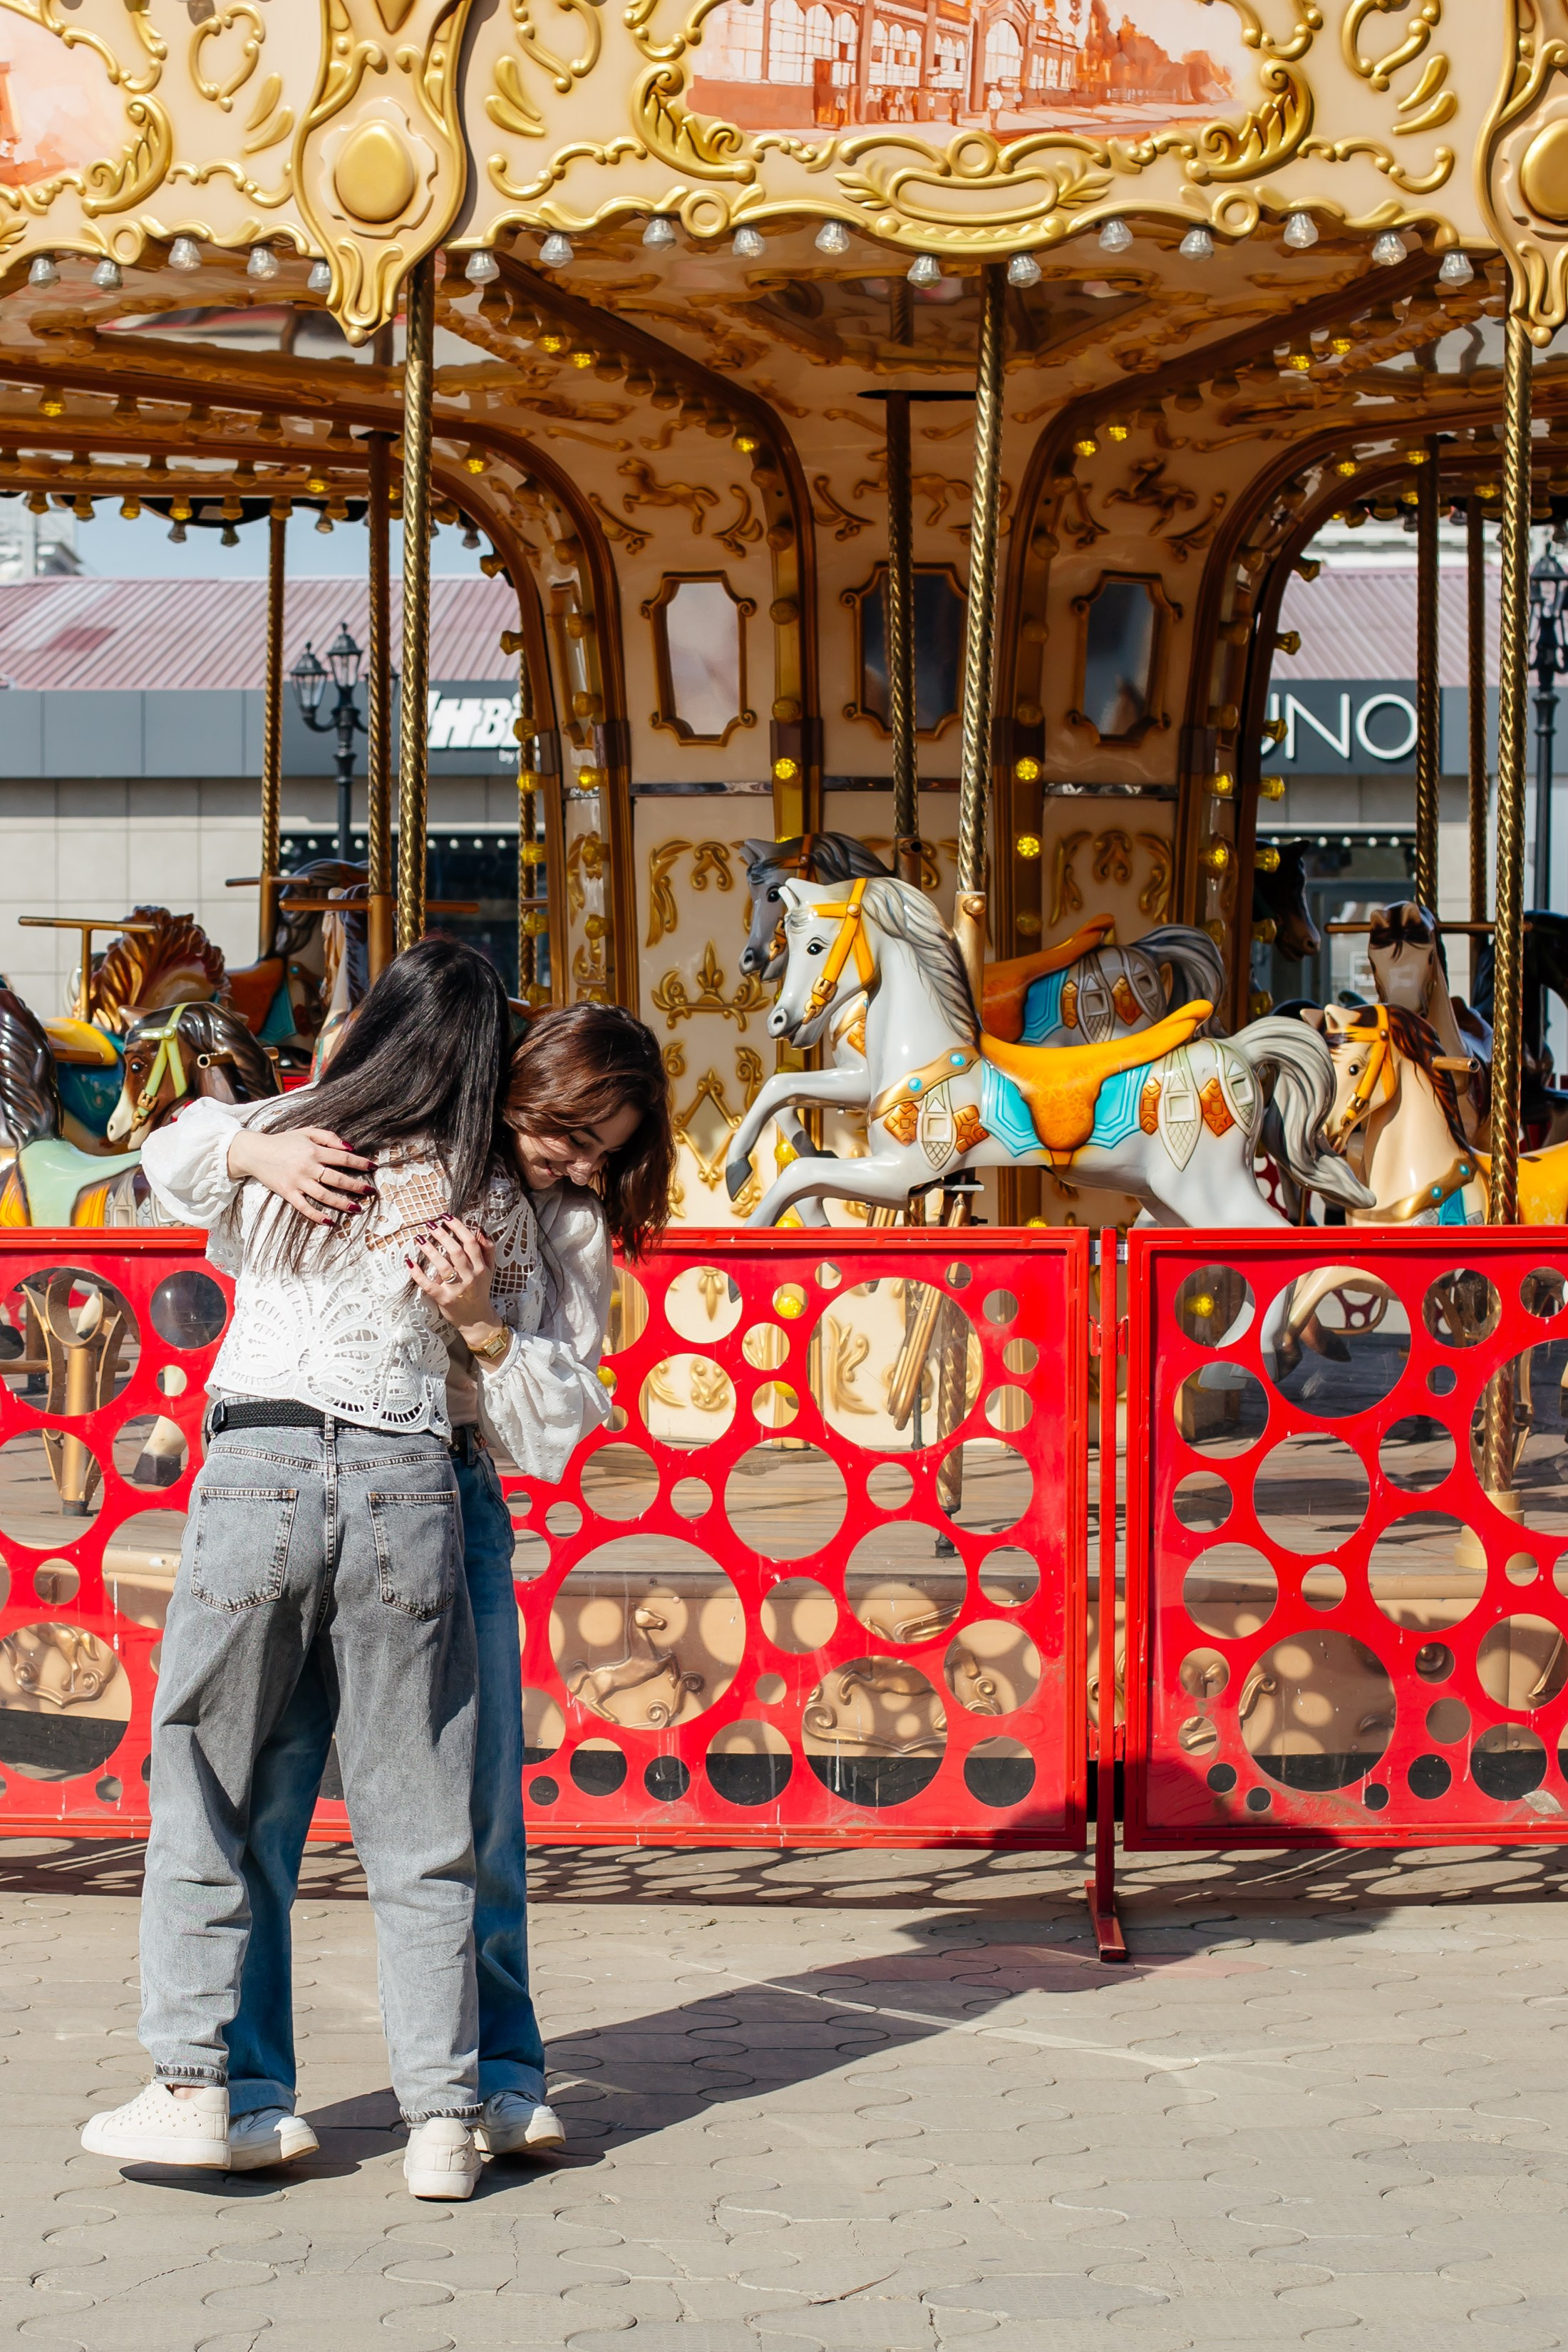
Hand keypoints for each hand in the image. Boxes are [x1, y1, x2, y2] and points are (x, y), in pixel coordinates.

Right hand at [228, 1126, 373, 1223]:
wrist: (255, 1152)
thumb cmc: (283, 1141)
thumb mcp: (306, 1132)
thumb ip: (328, 1137)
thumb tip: (350, 1148)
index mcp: (313, 1151)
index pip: (343, 1159)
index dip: (360, 1163)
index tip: (373, 1167)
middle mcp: (307, 1167)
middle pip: (337, 1179)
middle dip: (356, 1186)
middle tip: (370, 1192)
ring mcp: (297, 1182)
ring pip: (324, 1195)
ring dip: (342, 1203)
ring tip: (357, 1208)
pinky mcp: (288, 1193)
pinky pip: (304, 1207)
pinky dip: (317, 1215)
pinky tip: (330, 1221)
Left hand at [405, 1217, 499, 1343]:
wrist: (477, 1319)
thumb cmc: (480, 1291)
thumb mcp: (490, 1270)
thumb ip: (487, 1250)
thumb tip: (480, 1230)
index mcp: (480, 1268)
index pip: (471, 1243)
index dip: (458, 1228)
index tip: (447, 1218)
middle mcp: (470, 1277)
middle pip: (456, 1252)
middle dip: (442, 1235)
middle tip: (430, 1225)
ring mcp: (456, 1289)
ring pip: (443, 1266)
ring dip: (430, 1251)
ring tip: (420, 1239)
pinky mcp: (443, 1299)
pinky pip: (429, 1285)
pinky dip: (418, 1274)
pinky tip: (410, 1262)